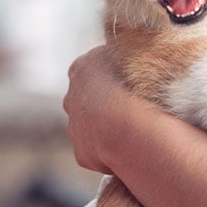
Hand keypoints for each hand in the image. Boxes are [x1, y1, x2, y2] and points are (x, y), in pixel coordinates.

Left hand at [63, 45, 140, 173]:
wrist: (128, 127)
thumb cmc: (135, 87)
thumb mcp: (132, 54)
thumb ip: (123, 54)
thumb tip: (129, 52)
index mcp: (81, 68)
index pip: (94, 69)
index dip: (112, 76)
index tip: (129, 82)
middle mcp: (71, 97)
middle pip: (86, 99)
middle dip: (103, 104)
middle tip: (130, 108)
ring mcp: (74, 127)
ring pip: (89, 127)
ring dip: (106, 129)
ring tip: (133, 130)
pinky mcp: (81, 153)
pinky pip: (95, 152)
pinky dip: (109, 152)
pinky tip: (128, 148)